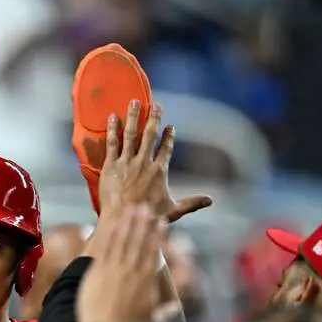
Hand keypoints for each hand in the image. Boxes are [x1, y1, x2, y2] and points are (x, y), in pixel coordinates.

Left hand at [79, 204, 178, 321]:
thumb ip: (166, 312)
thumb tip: (177, 308)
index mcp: (147, 281)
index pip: (154, 252)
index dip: (158, 236)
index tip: (161, 223)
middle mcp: (132, 271)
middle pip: (139, 241)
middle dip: (143, 223)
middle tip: (146, 207)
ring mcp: (114, 269)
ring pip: (122, 240)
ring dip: (128, 223)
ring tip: (131, 209)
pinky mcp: (97, 271)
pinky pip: (105, 247)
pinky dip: (110, 233)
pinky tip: (112, 223)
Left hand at [99, 100, 211, 221]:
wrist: (123, 219)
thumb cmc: (148, 217)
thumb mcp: (173, 210)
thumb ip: (191, 203)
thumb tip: (211, 200)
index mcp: (159, 171)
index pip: (166, 149)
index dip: (169, 137)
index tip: (170, 127)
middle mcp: (144, 163)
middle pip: (150, 135)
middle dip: (154, 118)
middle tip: (156, 105)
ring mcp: (126, 163)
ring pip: (131, 134)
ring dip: (133, 116)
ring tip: (134, 102)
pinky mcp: (110, 166)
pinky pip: (112, 143)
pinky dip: (113, 129)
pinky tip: (112, 117)